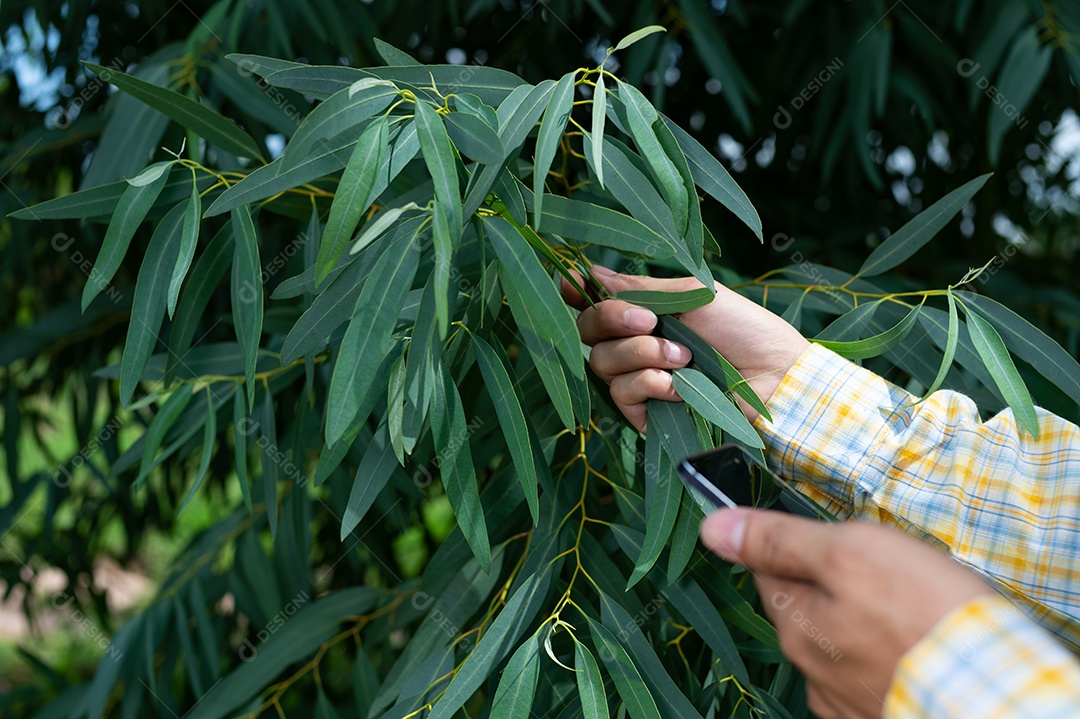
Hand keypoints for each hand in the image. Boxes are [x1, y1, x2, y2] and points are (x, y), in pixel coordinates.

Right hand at [561, 267, 807, 430]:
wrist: (775, 377)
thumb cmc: (743, 328)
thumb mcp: (692, 294)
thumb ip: (640, 288)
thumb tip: (592, 272)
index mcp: (645, 310)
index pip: (592, 300)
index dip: (575, 292)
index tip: (572, 286)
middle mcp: (635, 342)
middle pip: (588, 330)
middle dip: (614, 320)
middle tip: (652, 321)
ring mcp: (640, 378)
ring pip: (603, 362)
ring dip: (642, 354)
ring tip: (684, 358)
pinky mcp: (647, 411)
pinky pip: (622, 394)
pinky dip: (650, 384)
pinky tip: (679, 386)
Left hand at [700, 509, 992, 718]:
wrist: (993, 694)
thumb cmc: (925, 616)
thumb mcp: (849, 552)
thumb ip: (780, 539)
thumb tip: (712, 526)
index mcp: (794, 623)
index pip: (770, 567)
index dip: (799, 544)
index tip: (834, 538)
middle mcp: (809, 669)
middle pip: (805, 607)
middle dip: (835, 584)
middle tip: (887, 572)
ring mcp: (843, 700)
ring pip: (839, 643)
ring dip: (862, 623)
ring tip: (910, 611)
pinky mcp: (879, 714)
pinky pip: (869, 676)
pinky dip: (886, 659)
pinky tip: (914, 648)